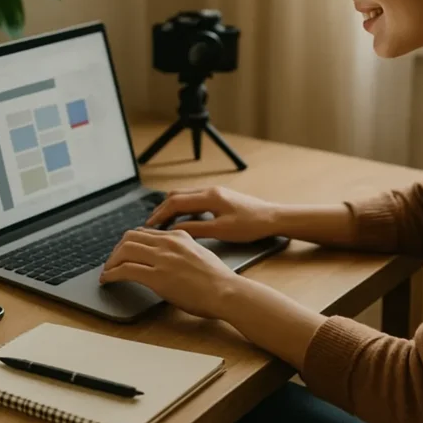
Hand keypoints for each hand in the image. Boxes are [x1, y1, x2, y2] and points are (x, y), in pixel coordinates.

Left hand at [99, 228, 237, 318]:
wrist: (226, 291)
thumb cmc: (218, 279)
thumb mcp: (200, 253)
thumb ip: (184, 250)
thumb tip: (171, 258)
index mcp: (179, 236)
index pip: (145, 233)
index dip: (130, 243)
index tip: (124, 252)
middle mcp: (168, 243)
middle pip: (130, 237)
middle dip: (117, 250)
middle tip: (112, 262)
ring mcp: (162, 258)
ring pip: (124, 250)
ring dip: (111, 261)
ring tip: (107, 271)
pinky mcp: (157, 276)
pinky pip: (125, 270)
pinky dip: (111, 274)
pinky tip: (108, 280)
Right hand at [145, 187, 280, 242]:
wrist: (273, 218)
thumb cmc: (251, 225)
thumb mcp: (221, 231)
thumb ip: (196, 229)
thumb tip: (174, 230)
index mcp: (209, 197)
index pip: (175, 202)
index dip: (159, 214)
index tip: (149, 226)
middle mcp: (210, 191)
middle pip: (176, 196)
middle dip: (161, 209)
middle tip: (151, 225)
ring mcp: (215, 192)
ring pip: (185, 196)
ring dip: (172, 208)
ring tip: (163, 224)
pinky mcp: (220, 197)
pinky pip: (194, 199)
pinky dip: (183, 208)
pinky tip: (182, 221)